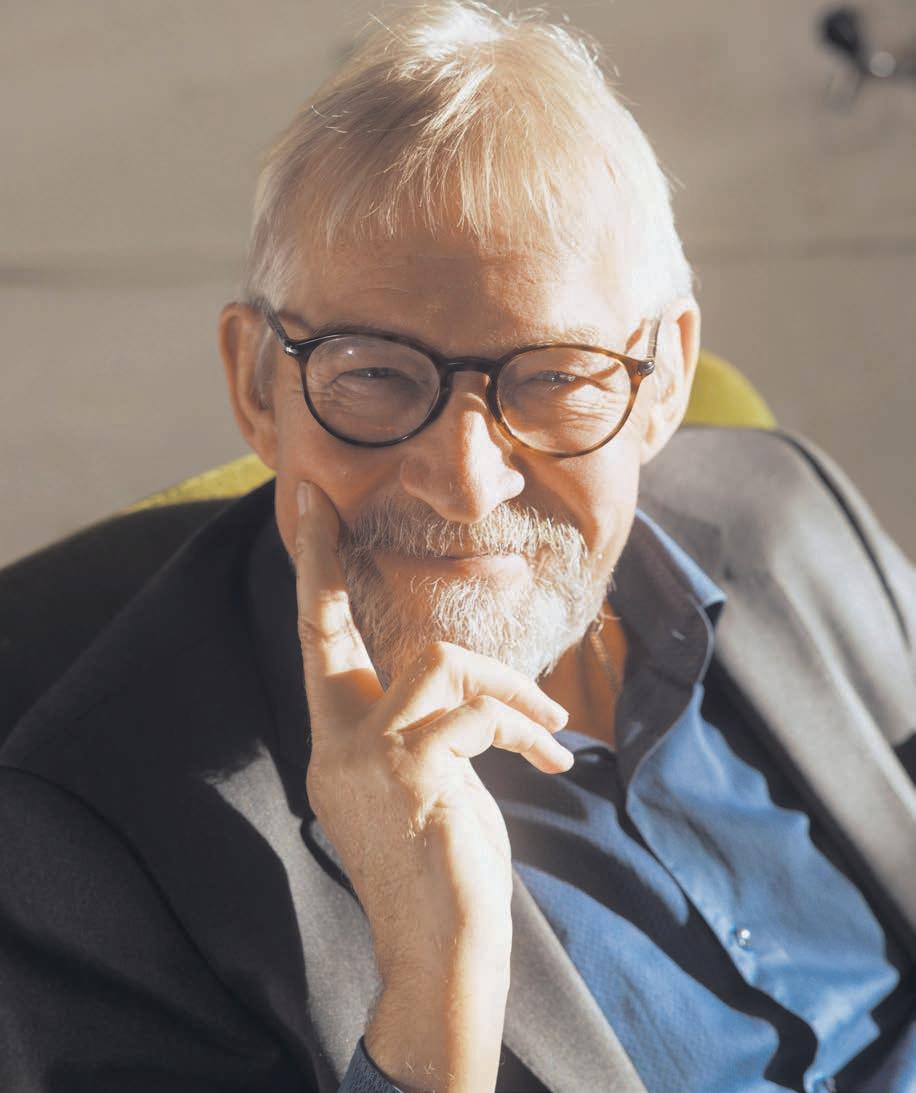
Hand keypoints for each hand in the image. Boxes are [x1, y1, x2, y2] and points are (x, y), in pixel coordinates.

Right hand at [293, 481, 571, 1090]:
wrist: (444, 953)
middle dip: (327, 558)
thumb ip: (426, 727)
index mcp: (336, 741)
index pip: (314, 639)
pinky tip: (553, 758)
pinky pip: (476, 711)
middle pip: (336, 626)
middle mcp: (334, 741)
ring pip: (438, 662)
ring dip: (506, 686)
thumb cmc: (444, 869)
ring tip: (549, 723)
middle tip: (332, 510)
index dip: (311, 568)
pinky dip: (525, 726)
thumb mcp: (427, 785)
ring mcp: (364, 755)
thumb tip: (464, 684)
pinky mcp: (410, 772)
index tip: (309, 505)